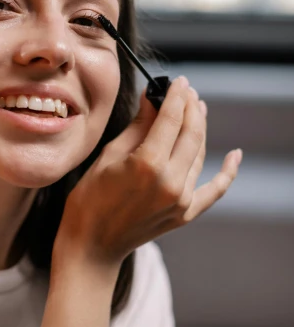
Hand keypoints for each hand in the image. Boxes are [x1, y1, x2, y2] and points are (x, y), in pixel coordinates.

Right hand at [57, 77, 241, 268]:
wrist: (93, 244)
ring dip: (200, 129)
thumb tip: (152, 98)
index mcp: (147, 164)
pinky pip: (214, 190)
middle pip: (191, 133)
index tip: (178, 81)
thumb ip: (137, 127)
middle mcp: (170, 182)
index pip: (171, 119)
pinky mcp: (185, 214)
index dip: (176, 96)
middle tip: (187, 91)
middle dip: (191, 108)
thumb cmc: (90, 200)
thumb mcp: (108, 156)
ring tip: (197, 110)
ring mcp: (181, 200)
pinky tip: (236, 155)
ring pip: (199, 154)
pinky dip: (227, 173)